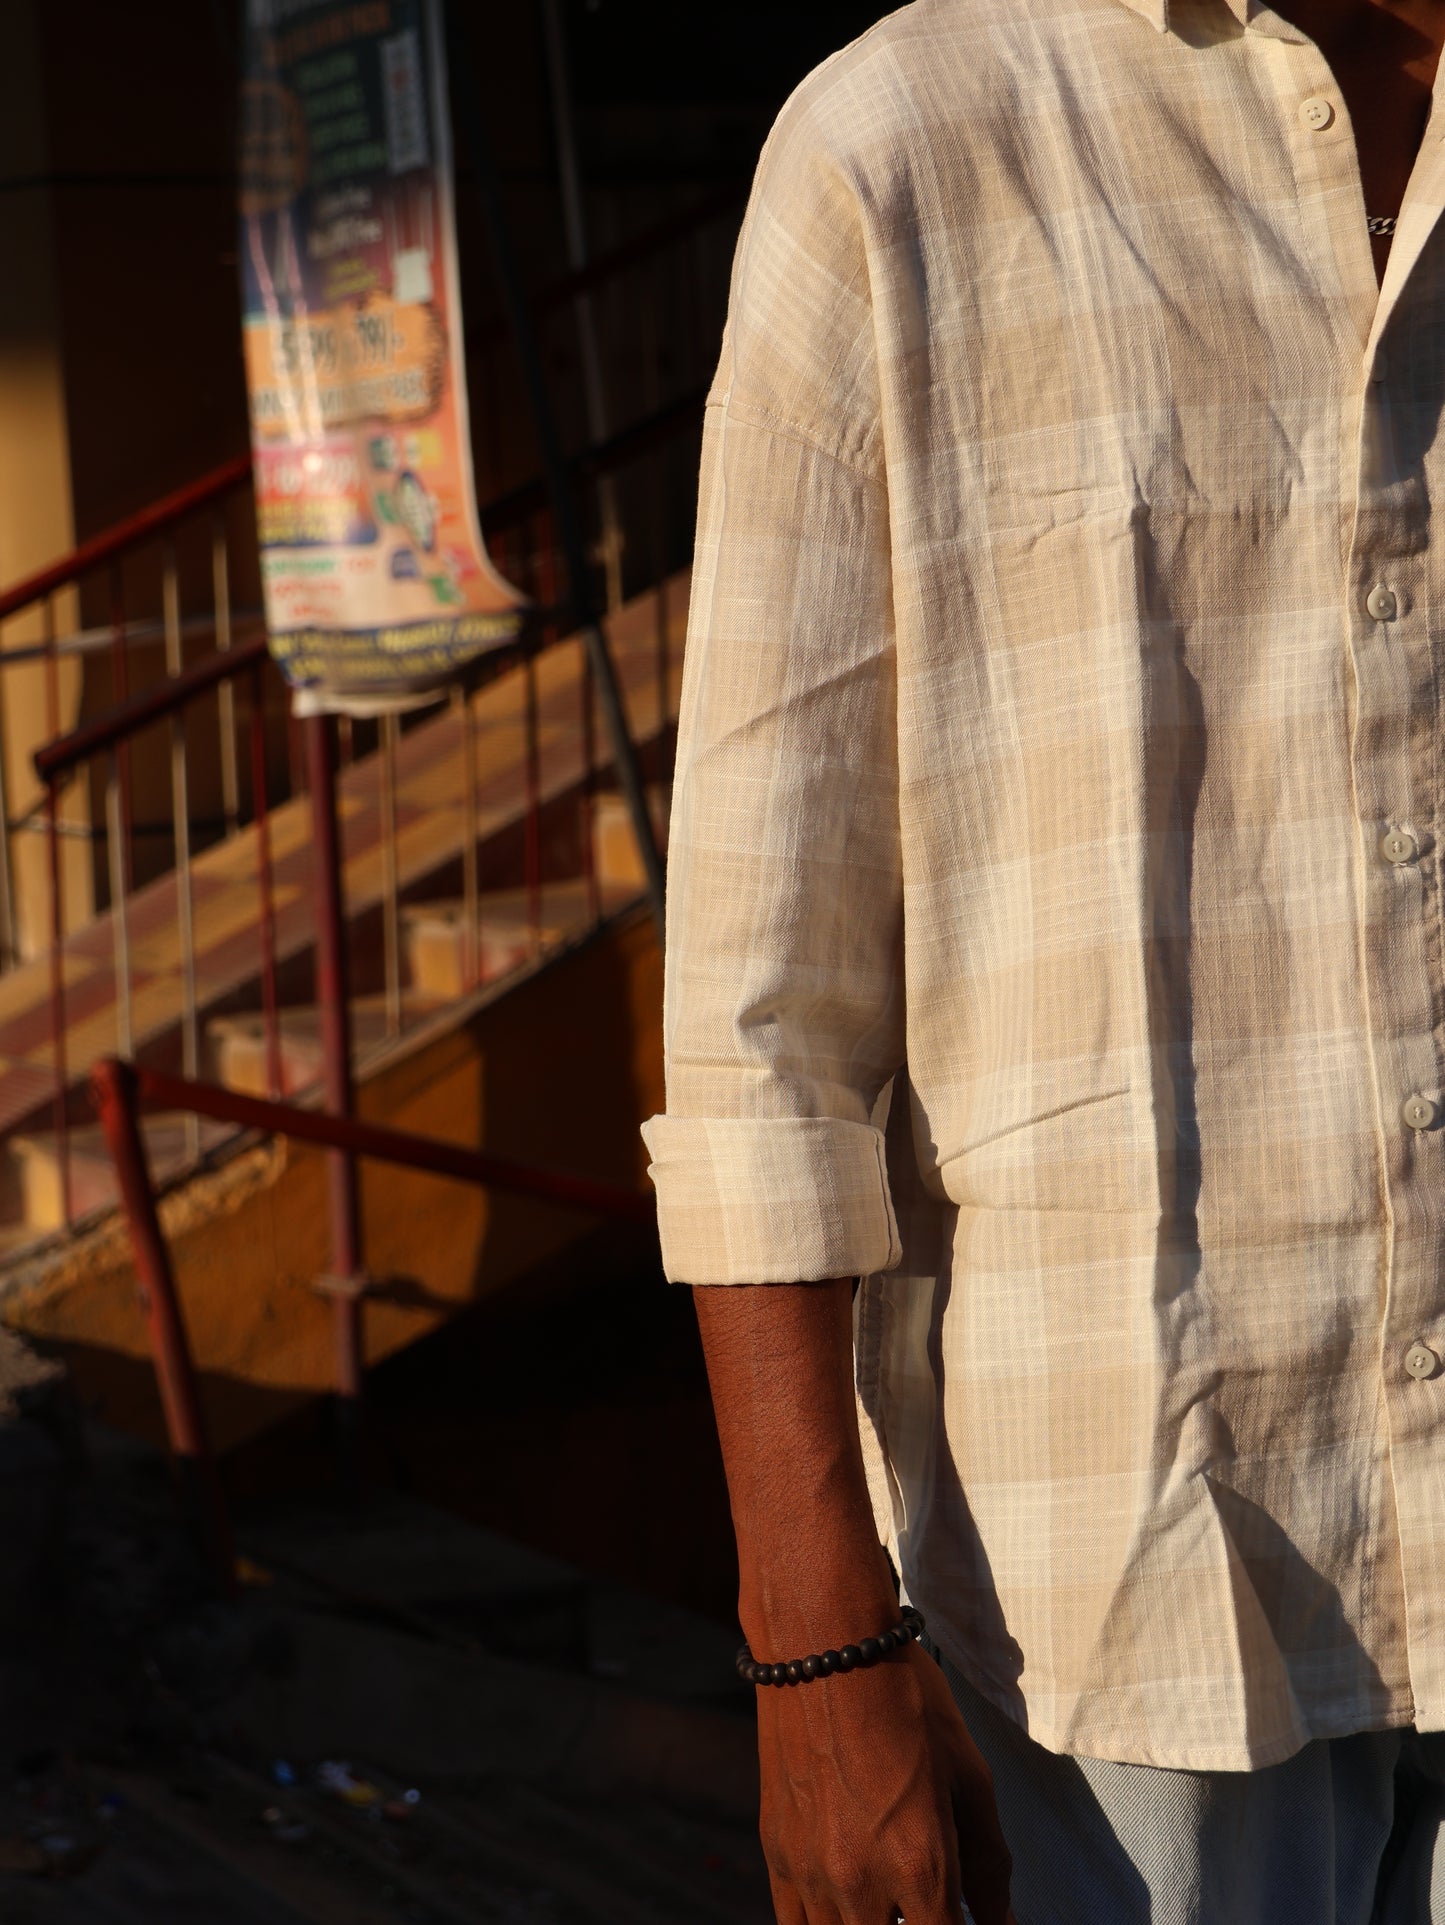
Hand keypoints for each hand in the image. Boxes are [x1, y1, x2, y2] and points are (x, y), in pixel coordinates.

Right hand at [754, 1639, 1015, 1924]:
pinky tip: (850, 1907)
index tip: (962, 1918)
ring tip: (892, 1899)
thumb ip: (989, 1862)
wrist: (824, 1646)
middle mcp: (860, 1884)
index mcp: (920, 1865)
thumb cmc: (908, 1701)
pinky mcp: (777, 1854)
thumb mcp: (969, 1775)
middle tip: (928, 1901)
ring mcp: (810, 1873)